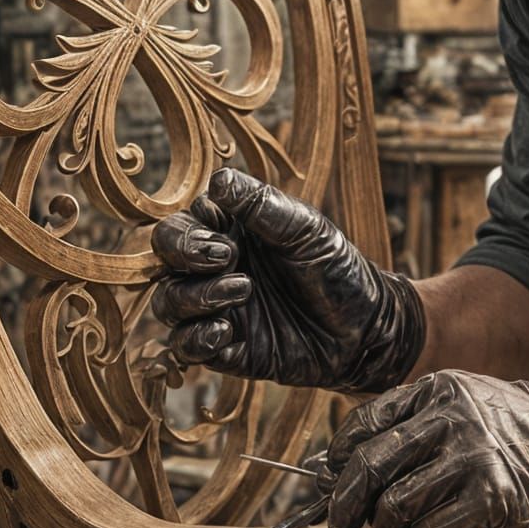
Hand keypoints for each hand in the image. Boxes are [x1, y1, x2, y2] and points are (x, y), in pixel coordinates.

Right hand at [149, 167, 426, 392]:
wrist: (365, 327)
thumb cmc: (337, 267)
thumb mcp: (306, 229)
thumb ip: (261, 205)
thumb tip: (218, 179)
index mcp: (231, 232)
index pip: (181, 222)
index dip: (190, 230)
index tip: (226, 238)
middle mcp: (215, 269)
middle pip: (163, 258)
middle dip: (183, 255)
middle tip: (226, 258)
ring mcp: (217, 309)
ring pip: (168, 303)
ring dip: (195, 297)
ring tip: (244, 290)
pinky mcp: (225, 348)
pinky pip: (185, 346)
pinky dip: (197, 339)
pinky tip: (227, 331)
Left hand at [317, 369, 528, 527]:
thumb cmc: (519, 442)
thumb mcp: (468, 412)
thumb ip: (416, 430)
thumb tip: (343, 466)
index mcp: (439, 390)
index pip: (365, 425)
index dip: (339, 461)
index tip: (331, 484)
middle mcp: (450, 416)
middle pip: (369, 467)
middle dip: (345, 505)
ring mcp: (471, 454)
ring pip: (394, 506)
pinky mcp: (490, 495)